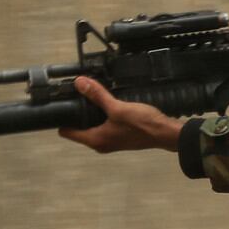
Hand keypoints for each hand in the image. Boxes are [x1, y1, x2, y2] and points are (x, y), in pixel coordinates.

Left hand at [57, 77, 183, 153]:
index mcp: (95, 140)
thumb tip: (80, 83)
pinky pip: (105, 129)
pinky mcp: (121, 139)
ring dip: (92, 116)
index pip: (66, 132)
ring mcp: (111, 143)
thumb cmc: (142, 124)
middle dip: (78, 114)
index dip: (62, 118)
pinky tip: (111, 107)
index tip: (63, 104)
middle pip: (79, 129)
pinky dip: (104, 119)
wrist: (167, 133)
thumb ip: (97, 95)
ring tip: (95, 99)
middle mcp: (100, 144)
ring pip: (93, 128)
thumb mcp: (117, 107)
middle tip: (78, 97)